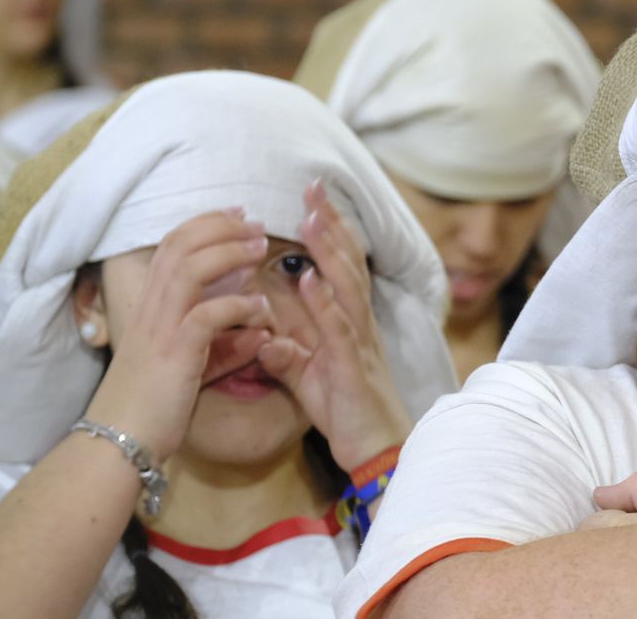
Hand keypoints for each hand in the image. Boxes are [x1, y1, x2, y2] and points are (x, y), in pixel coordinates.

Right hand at [85, 210, 277, 461]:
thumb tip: (261, 333)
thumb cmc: (156, 405)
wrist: (120, 441)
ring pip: (189, 269)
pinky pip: (206, 315)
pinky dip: (236, 305)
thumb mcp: (194, 366)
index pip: (172, 247)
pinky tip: (260, 308)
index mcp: (150, 306)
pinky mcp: (173, 353)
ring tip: (260, 248)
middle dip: (220, 227)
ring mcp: (159, 328)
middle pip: (180, 246)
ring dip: (228, 252)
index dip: (205, 225)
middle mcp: (150, 309)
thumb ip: (226, 345)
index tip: (239, 215)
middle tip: (255, 223)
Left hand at [257, 181, 410, 470]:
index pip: (338, 267)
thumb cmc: (345, 413)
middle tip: (314, 187)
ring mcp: (358, 343)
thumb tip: (261, 335)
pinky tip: (309, 276)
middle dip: (331, 225)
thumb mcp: (307, 379)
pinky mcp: (351, 367)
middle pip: (347, 264)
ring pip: (347, 287)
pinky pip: (338, 328)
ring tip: (312, 218)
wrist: (376, 450)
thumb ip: (285, 354)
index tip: (309, 199)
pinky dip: (323, 300)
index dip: (326, 232)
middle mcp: (357, 324)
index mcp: (347, 322)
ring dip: (329, 251)